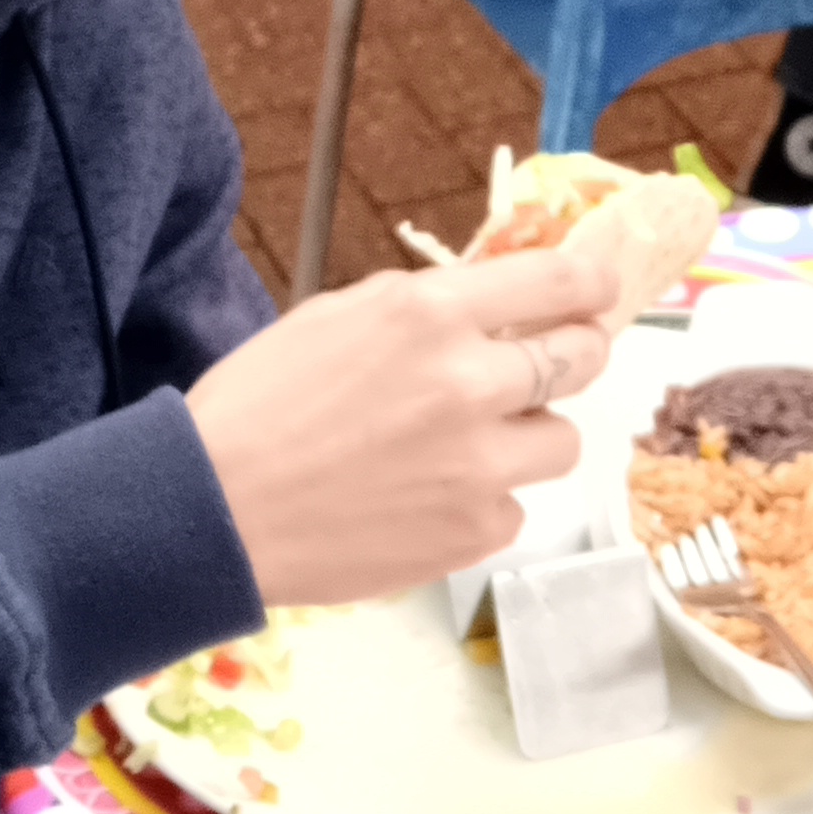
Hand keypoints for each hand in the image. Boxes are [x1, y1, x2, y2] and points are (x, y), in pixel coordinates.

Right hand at [186, 251, 619, 605]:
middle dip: (573, 354)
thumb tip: (495, 297)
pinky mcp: (475, 532)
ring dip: (528, 437)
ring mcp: (480, 466)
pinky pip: (515, 508)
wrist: (214, 510)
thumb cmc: (258, 406)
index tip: (598, 289)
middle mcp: (469, 384)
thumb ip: (424, 305)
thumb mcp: (335, 316)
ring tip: (466, 446)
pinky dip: (484, 503)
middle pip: (583, 358)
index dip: (594, 283)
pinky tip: (425, 499)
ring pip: (563, 442)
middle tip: (544, 366)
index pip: (563, 281)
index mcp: (431, 314)